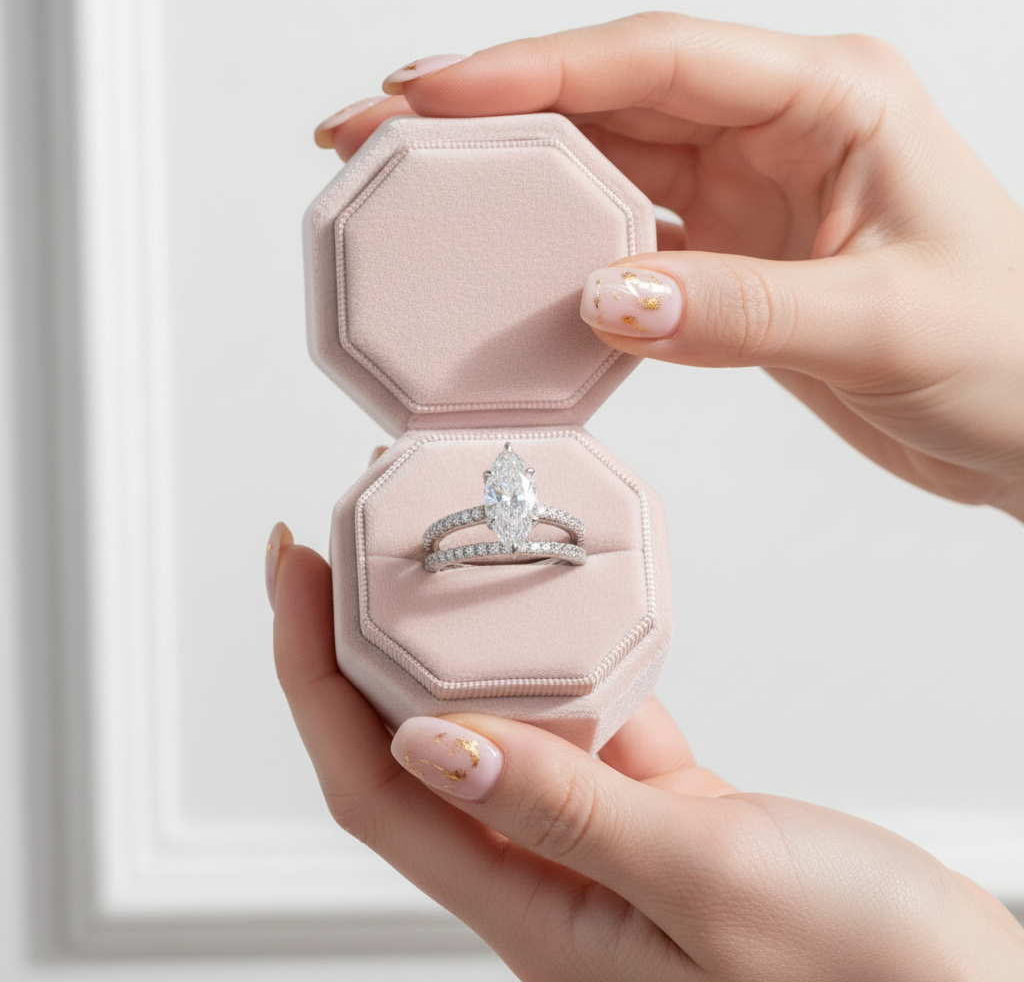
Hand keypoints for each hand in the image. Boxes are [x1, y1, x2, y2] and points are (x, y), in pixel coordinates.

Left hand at [269, 526, 1023, 980]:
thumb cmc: (864, 977)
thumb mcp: (709, 882)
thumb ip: (567, 811)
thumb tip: (435, 740)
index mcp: (536, 913)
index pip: (374, 785)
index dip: (312, 675)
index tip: (294, 570)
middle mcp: (550, 876)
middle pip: (412, 746)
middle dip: (356, 643)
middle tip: (344, 540)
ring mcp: (603, 839)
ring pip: (498, 723)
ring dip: (458, 641)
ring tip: (439, 552)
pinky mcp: (661, 808)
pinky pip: (588, 718)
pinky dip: (570, 656)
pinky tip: (570, 604)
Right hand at [315, 13, 1023, 521]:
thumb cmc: (1008, 354)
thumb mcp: (884, 324)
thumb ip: (739, 311)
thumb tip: (602, 298)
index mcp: (830, 97)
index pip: (657, 59)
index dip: (534, 70)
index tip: (429, 90)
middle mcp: (777, 129)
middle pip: (605, 102)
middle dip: (484, 112)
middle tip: (373, 129)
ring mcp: (748, 195)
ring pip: (603, 168)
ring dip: (509, 179)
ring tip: (411, 188)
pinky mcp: (730, 261)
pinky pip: (623, 243)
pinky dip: (559, 254)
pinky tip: (502, 262)